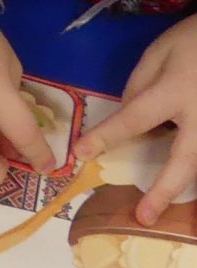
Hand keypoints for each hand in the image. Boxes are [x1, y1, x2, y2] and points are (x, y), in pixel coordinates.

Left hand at [79, 13, 196, 224]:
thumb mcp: (161, 51)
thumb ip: (140, 85)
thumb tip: (129, 115)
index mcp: (175, 92)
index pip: (134, 119)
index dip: (106, 138)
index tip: (81, 155)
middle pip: (185, 160)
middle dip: (165, 191)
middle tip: (144, 216)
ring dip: (191, 189)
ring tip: (175, 214)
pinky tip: (192, 189)